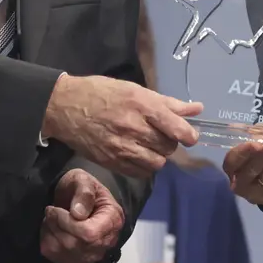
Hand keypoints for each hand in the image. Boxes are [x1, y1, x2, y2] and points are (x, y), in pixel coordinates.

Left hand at [40, 169, 124, 262]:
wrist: (76, 199)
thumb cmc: (81, 188)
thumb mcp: (83, 179)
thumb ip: (83, 192)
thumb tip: (78, 213)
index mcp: (113, 220)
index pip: (90, 234)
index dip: (68, 224)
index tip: (56, 210)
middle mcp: (107, 242)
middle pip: (76, 245)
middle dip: (57, 226)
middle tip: (50, 211)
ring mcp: (93, 255)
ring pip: (64, 253)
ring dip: (51, 233)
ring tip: (51, 219)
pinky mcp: (78, 262)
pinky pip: (56, 258)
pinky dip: (48, 243)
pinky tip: (52, 230)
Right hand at [43, 75, 202, 177]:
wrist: (64, 107)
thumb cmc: (101, 93)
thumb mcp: (134, 89)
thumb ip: (168, 102)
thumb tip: (197, 109)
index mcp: (141, 105)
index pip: (175, 127)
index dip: (188, 135)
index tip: (189, 136)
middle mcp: (133, 128)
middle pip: (168, 147)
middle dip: (171, 142)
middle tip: (162, 135)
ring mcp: (121, 147)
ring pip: (157, 163)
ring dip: (158, 156)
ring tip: (150, 146)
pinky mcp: (111, 162)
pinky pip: (140, 172)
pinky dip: (144, 166)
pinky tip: (138, 154)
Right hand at [223, 141, 262, 207]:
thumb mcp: (261, 143)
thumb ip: (260, 135)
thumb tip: (262, 127)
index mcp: (234, 169)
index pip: (231, 162)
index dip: (242, 153)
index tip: (255, 143)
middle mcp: (243, 185)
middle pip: (250, 172)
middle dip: (262, 158)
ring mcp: (260, 195)